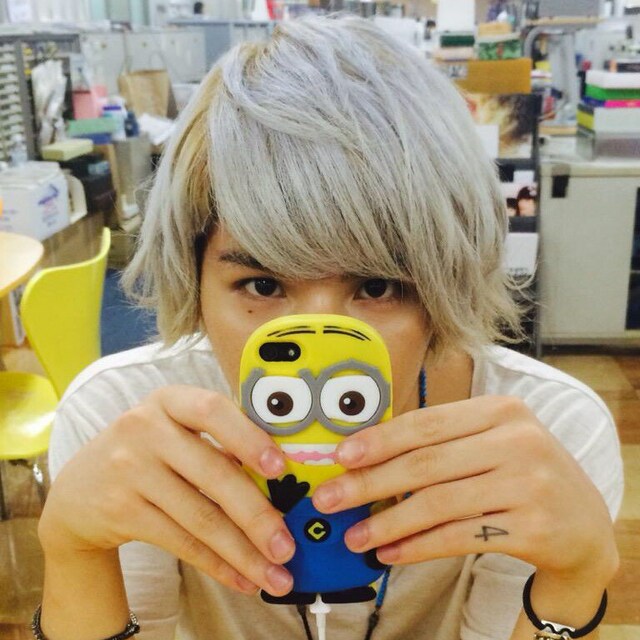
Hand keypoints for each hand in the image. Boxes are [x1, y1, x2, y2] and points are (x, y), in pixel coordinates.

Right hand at [39, 386, 295, 596]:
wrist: (79, 489)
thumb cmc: (148, 452)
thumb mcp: (174, 429)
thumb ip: (219, 441)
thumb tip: (283, 480)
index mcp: (170, 400)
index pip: (212, 410)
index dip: (249, 438)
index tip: (279, 467)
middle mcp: (146, 428)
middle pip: (214, 474)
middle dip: (258, 515)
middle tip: (287, 545)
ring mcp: (129, 470)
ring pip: (200, 517)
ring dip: (243, 552)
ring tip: (274, 574)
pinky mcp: (120, 510)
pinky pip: (180, 542)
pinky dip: (216, 564)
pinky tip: (241, 577)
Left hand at [311, 395, 618, 583]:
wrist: (583, 523)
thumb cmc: (522, 474)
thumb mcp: (491, 442)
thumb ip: (441, 443)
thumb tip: (367, 459)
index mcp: (500, 409)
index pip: (426, 423)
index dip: (378, 440)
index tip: (340, 456)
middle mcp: (517, 441)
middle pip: (425, 463)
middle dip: (369, 483)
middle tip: (330, 498)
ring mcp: (528, 484)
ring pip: (438, 504)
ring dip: (388, 523)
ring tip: (355, 536)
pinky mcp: (534, 527)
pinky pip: (460, 537)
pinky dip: (419, 546)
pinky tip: (391, 553)